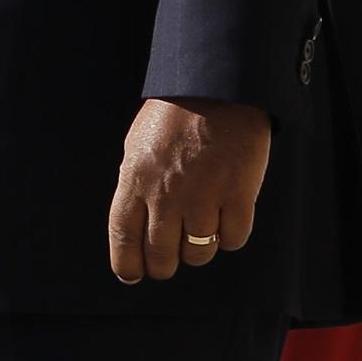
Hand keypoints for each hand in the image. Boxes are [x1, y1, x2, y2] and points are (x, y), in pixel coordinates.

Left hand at [106, 97, 271, 283]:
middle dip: (164, 264)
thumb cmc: (175, 113)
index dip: (127, 264)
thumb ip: (136, 186)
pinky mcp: (238, 194)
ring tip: (200, 230)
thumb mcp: (138, 145)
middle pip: (161, 256)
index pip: (123, 237)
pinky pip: (233, 239)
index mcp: (135, 178)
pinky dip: (230, 236)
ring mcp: (203, 196)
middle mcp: (166, 193)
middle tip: (170, 257)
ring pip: (198, 253)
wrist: (217, 86)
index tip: (132, 274)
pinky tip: (226, 217)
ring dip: (198, 250)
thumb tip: (135, 227)